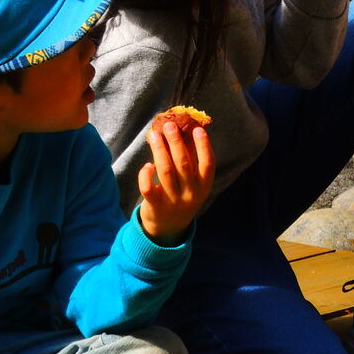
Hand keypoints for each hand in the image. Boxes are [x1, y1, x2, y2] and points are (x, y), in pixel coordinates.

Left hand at [137, 121, 214, 243]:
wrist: (169, 227)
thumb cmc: (182, 196)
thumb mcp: (193, 183)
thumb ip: (192, 161)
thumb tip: (187, 131)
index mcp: (204, 186)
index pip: (207, 164)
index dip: (204, 145)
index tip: (197, 129)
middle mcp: (190, 194)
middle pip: (183, 164)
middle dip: (176, 142)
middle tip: (169, 125)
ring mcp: (173, 201)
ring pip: (165, 171)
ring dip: (159, 150)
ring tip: (154, 135)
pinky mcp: (156, 206)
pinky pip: (148, 188)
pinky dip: (146, 174)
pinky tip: (147, 164)